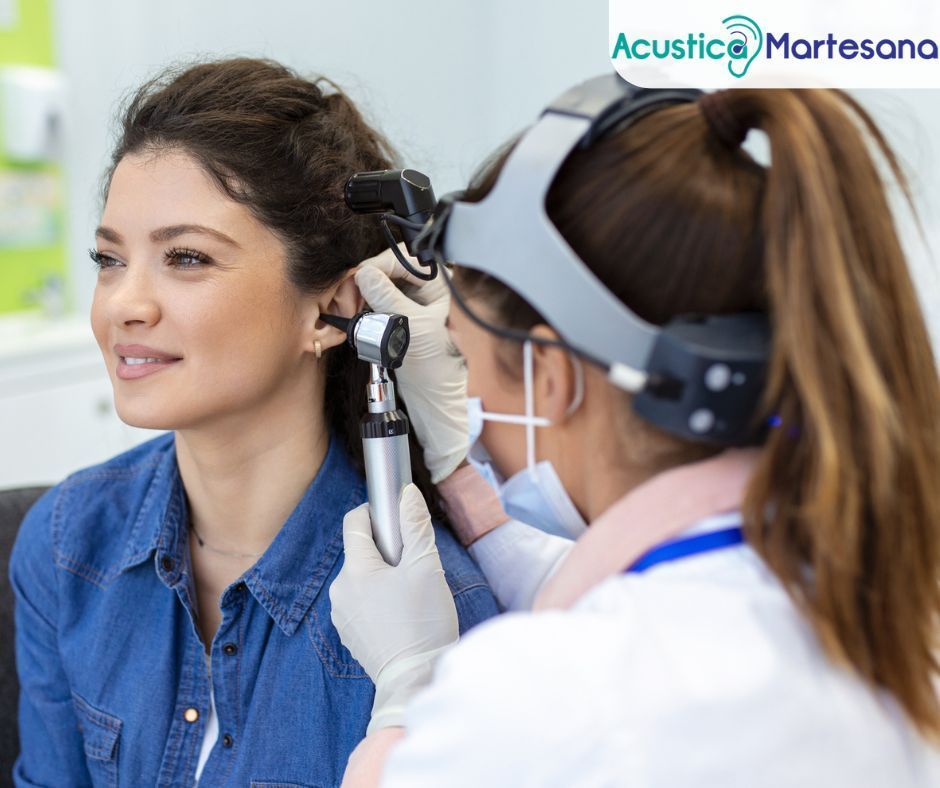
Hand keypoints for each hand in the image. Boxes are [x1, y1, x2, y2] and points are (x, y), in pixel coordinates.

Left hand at [330, 484, 458, 732]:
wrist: (415, 680)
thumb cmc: (423, 622)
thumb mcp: (426, 568)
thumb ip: (415, 526)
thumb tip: (407, 493)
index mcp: (355, 570)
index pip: (354, 523)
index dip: (375, 513)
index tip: (396, 520)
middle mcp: (339, 590)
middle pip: (361, 553)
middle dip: (386, 553)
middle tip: (413, 568)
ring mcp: (341, 615)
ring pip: (362, 579)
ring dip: (382, 578)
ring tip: (410, 597)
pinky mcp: (348, 635)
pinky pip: (361, 604)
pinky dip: (378, 601)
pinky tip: (400, 616)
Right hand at [354, 245, 467, 483]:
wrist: (435, 393)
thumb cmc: (437, 363)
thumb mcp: (412, 326)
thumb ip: (388, 297)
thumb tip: (364, 273)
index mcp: (440, 283)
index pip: (403, 259)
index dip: (377, 267)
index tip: (358, 279)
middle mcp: (427, 287)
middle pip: (388, 268)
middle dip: (366, 279)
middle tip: (350, 296)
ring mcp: (413, 299)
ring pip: (380, 283)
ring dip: (362, 292)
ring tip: (350, 307)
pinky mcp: (400, 313)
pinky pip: (377, 299)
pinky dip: (364, 303)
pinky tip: (355, 312)